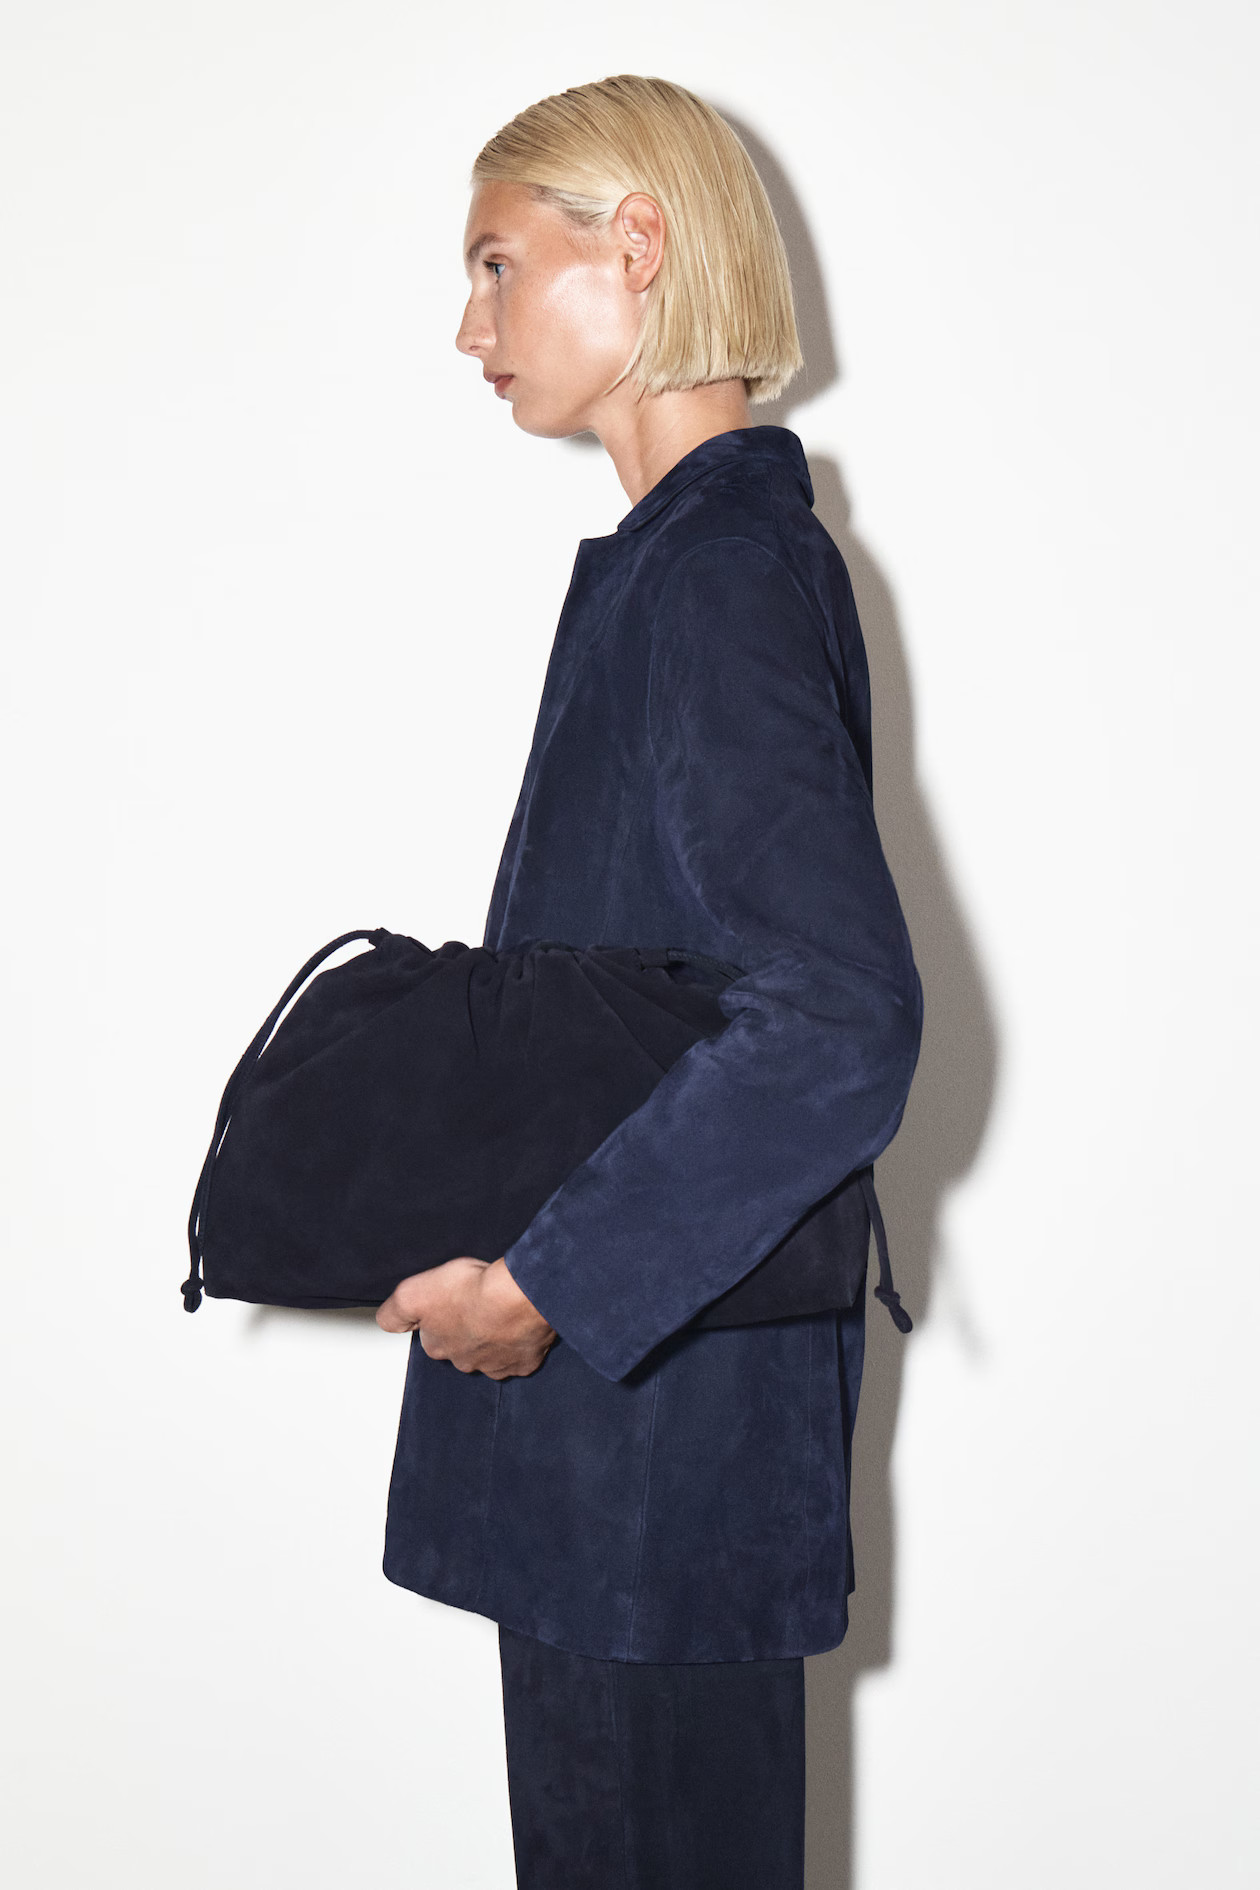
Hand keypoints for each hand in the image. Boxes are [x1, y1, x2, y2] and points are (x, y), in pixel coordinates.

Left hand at [375, 1256, 556, 1379]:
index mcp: (439, 1347)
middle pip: (461, 1348)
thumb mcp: (414, 1291)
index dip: (436, 1318)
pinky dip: (520, 1343)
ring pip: (491, 1354)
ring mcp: (498, 1365)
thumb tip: (387, 1321)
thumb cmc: (473, 1290)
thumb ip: (394, 1311)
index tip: (444, 1306)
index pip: (430, 1338)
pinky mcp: (525, 1361)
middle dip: (465, 1331)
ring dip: (493, 1338)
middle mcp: (466, 1362)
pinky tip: (520, 1325)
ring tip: (499, 1312)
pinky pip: (521, 1355)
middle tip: (474, 1305)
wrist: (521, 1296)